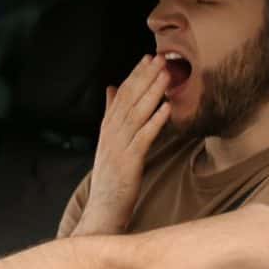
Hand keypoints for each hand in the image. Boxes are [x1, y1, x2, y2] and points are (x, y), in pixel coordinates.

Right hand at [75, 55, 169, 235]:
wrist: (102, 211)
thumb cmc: (110, 180)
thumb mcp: (109, 144)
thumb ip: (111, 116)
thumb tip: (111, 88)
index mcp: (107, 129)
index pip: (120, 95)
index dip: (134, 75)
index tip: (147, 58)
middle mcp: (110, 135)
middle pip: (128, 100)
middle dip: (144, 77)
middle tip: (160, 57)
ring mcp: (118, 148)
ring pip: (136, 114)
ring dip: (152, 93)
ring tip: (166, 76)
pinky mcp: (129, 163)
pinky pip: (143, 138)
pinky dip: (154, 122)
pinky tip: (166, 108)